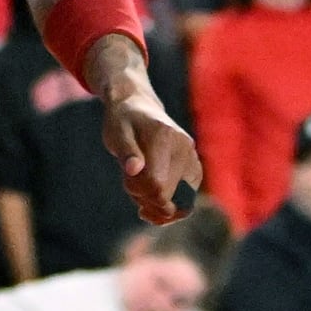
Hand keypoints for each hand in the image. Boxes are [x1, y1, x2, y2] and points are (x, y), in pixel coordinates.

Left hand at [96, 70, 202, 224]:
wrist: (138, 106)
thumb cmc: (123, 121)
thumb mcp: (116, 133)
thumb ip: (126, 152)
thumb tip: (134, 170)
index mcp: (164, 137)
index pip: (157, 185)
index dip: (138, 192)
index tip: (127, 181)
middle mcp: (184, 147)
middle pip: (168, 196)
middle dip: (145, 198)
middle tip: (131, 182)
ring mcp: (192, 157)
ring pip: (181, 202)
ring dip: (157, 204)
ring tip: (142, 188)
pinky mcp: (195, 167)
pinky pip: (187, 198)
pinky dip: (170, 203)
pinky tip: (153, 197)